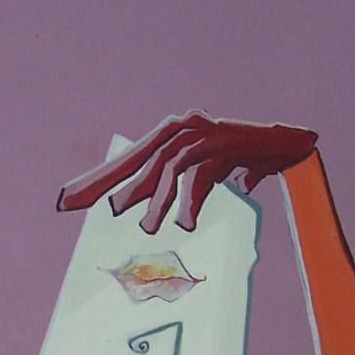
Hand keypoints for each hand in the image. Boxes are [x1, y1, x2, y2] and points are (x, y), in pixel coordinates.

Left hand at [58, 111, 317, 234]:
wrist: (287, 144)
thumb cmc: (238, 161)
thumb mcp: (197, 171)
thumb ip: (166, 184)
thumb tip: (132, 207)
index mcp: (170, 134)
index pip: (126, 159)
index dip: (96, 180)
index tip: (67, 201)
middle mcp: (180, 129)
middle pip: (135, 160)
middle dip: (103, 183)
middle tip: (72, 205)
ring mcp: (201, 135)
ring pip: (166, 168)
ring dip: (154, 200)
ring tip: (143, 225)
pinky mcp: (223, 146)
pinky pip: (198, 176)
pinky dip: (190, 201)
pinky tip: (185, 224)